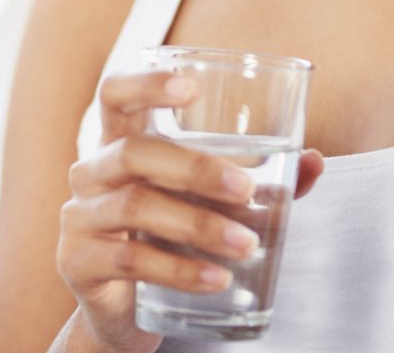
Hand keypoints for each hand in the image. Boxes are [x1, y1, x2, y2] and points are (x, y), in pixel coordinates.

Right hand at [56, 70, 324, 351]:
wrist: (126, 310)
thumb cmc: (170, 237)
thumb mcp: (210, 204)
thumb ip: (260, 181)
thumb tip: (314, 161)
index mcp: (121, 141)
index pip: (115, 94)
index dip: (146, 84)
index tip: (191, 86)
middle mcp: (93, 171)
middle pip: (133, 151)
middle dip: (195, 168)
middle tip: (246, 188)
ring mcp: (80, 216)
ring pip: (135, 206)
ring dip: (198, 225)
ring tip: (247, 245)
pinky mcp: (78, 262)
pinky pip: (130, 261)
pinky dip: (180, 269)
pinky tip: (217, 278)